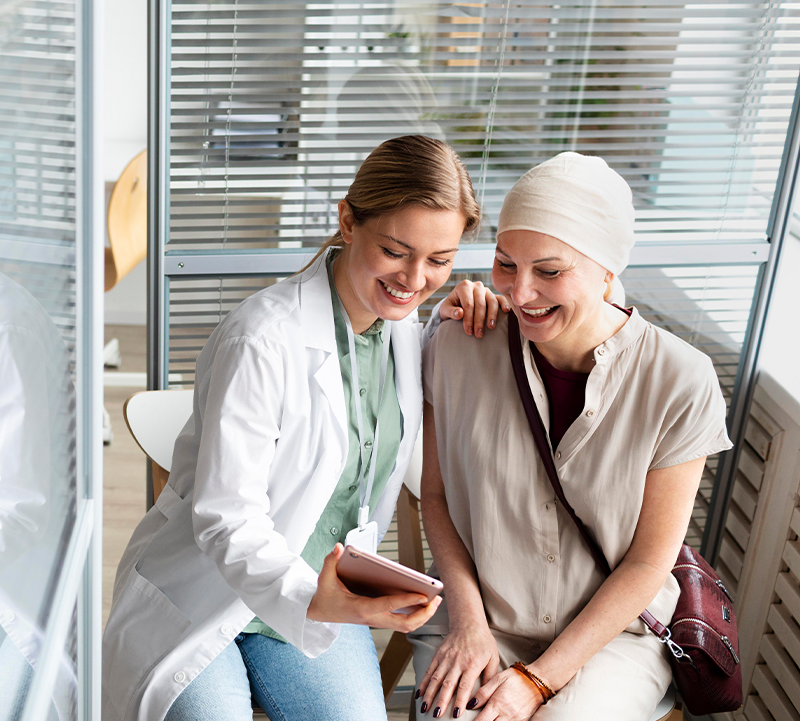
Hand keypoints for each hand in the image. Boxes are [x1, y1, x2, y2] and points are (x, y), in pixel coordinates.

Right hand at [306, 544, 441, 631]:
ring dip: (423, 616)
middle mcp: (373, 618)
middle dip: (424, 614)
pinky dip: (415, 615)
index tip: (423, 595)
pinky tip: (424, 604)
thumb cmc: (325, 596)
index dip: (407, 601)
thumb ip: (331, 561)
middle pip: (405, 624)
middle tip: (437, 600)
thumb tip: (339, 547)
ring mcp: (377, 621)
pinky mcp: (379, 620)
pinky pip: (402, 622)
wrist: (318, 614)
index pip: (389, 605)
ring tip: (435, 601)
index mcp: (362, 609)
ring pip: (406, 626)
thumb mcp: (325, 578)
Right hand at [417, 623, 499, 717]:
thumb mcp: (493, 657)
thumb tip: (487, 695)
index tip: (456, 713)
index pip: (465, 685)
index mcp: (472, 663)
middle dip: (441, 701)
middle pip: (448, 684)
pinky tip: (420, 693)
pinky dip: (424, 682)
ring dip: (430, 694)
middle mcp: (457, 661)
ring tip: (424, 708)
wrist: (468, 622)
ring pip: (436, 679)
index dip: (460, 700)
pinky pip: (430, 670)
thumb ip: (490, 676)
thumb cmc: (483, 641)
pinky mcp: (438, 654)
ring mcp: (446, 657)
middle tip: (436, 715)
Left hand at [439, 280, 509, 337]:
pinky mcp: (493, 295)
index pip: (468, 304)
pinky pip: (500, 298)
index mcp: (464, 286)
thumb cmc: (451, 307)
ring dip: (492, 315)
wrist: (456, 305)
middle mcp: (476, 286)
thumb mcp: (445, 310)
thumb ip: (451, 311)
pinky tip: (506, 311)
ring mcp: (486, 290)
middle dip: (479, 320)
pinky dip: (504, 304)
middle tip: (478, 334)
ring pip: (491, 301)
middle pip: (480, 304)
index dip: (469, 319)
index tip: (468, 332)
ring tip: (490, 327)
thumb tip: (460, 313)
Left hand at [470, 667, 544, 720]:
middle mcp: (507, 715)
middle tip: (478, 720)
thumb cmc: (516, 678)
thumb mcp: (498, 679)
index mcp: (498, 703)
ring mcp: (515, 720)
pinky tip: (498, 720)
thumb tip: (470, 705)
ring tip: (487, 719)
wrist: (537, 682)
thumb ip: (483, 693)